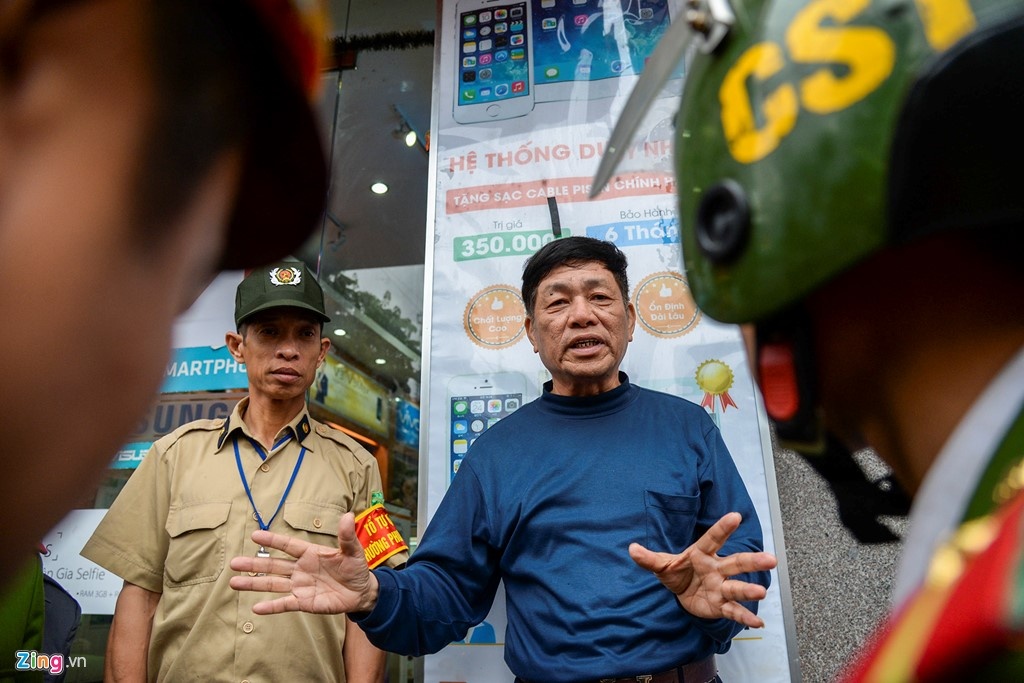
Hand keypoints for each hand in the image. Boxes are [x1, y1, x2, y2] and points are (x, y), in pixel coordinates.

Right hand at [229, 512, 378, 615]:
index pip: (288, 545)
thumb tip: (348, 515)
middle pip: (273, 565)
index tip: (255, 535)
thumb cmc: (356, 569)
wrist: (361, 593)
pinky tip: (256, 607)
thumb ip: (347, 536)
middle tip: (234, 563)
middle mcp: (300, 569)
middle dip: (254, 564)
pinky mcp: (304, 602)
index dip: (272, 540)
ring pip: (273, 584)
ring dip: (254, 583)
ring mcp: (300, 586)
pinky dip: (271, 606)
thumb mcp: (354, 552)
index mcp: (310, 553)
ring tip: (234, 582)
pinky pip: (285, 604)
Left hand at [629, 512, 776, 627]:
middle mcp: (717, 569)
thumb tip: (631, 549)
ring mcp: (721, 587)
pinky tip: (758, 623)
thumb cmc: (677, 572)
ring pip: (737, 587)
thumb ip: (648, 558)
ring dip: (749, 590)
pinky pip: (734, 611)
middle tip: (771, 559)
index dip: (723, 528)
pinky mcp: (721, 605)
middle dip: (752, 561)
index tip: (735, 516)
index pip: (713, 539)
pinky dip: (745, 617)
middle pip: (736, 563)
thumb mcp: (661, 565)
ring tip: (761, 591)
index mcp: (702, 554)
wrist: (683, 592)